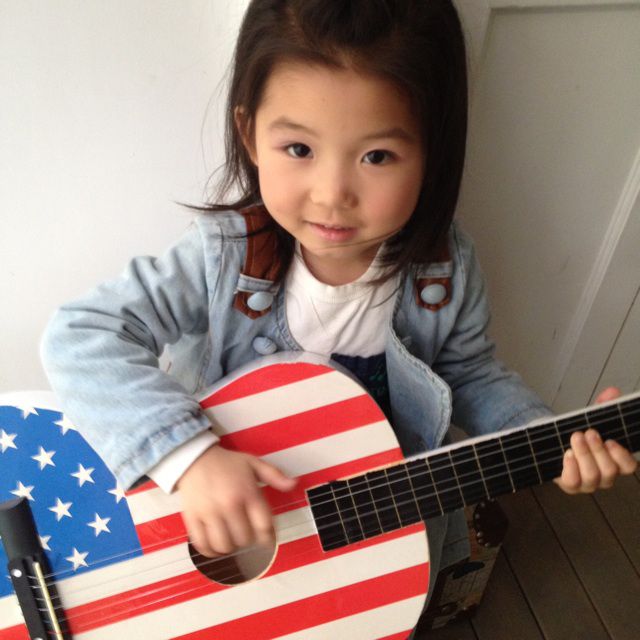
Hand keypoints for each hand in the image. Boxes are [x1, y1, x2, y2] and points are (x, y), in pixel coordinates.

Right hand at [176, 444, 296, 556]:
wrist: (195, 458)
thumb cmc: (226, 463)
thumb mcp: (253, 463)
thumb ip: (274, 475)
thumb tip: (293, 484)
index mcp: (247, 492)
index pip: (264, 525)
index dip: (268, 538)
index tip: (267, 541)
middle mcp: (229, 504)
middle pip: (245, 539)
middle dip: (248, 541)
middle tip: (247, 536)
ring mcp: (210, 512)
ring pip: (224, 545)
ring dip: (231, 548)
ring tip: (232, 540)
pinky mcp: (193, 518)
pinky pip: (203, 544)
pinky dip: (210, 551)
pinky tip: (216, 545)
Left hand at [554, 387, 637, 493]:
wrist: (555, 443)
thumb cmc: (580, 434)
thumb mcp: (591, 419)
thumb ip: (602, 407)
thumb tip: (613, 392)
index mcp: (616, 462)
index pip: (629, 466)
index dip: (622, 456)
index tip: (611, 440)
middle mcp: (605, 476)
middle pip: (609, 470)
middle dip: (598, 450)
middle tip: (588, 433)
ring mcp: (588, 483)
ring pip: (591, 476)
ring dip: (584, 455)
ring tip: (576, 437)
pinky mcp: (570, 485)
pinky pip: (573, 482)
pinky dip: (570, 467)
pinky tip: (567, 453)